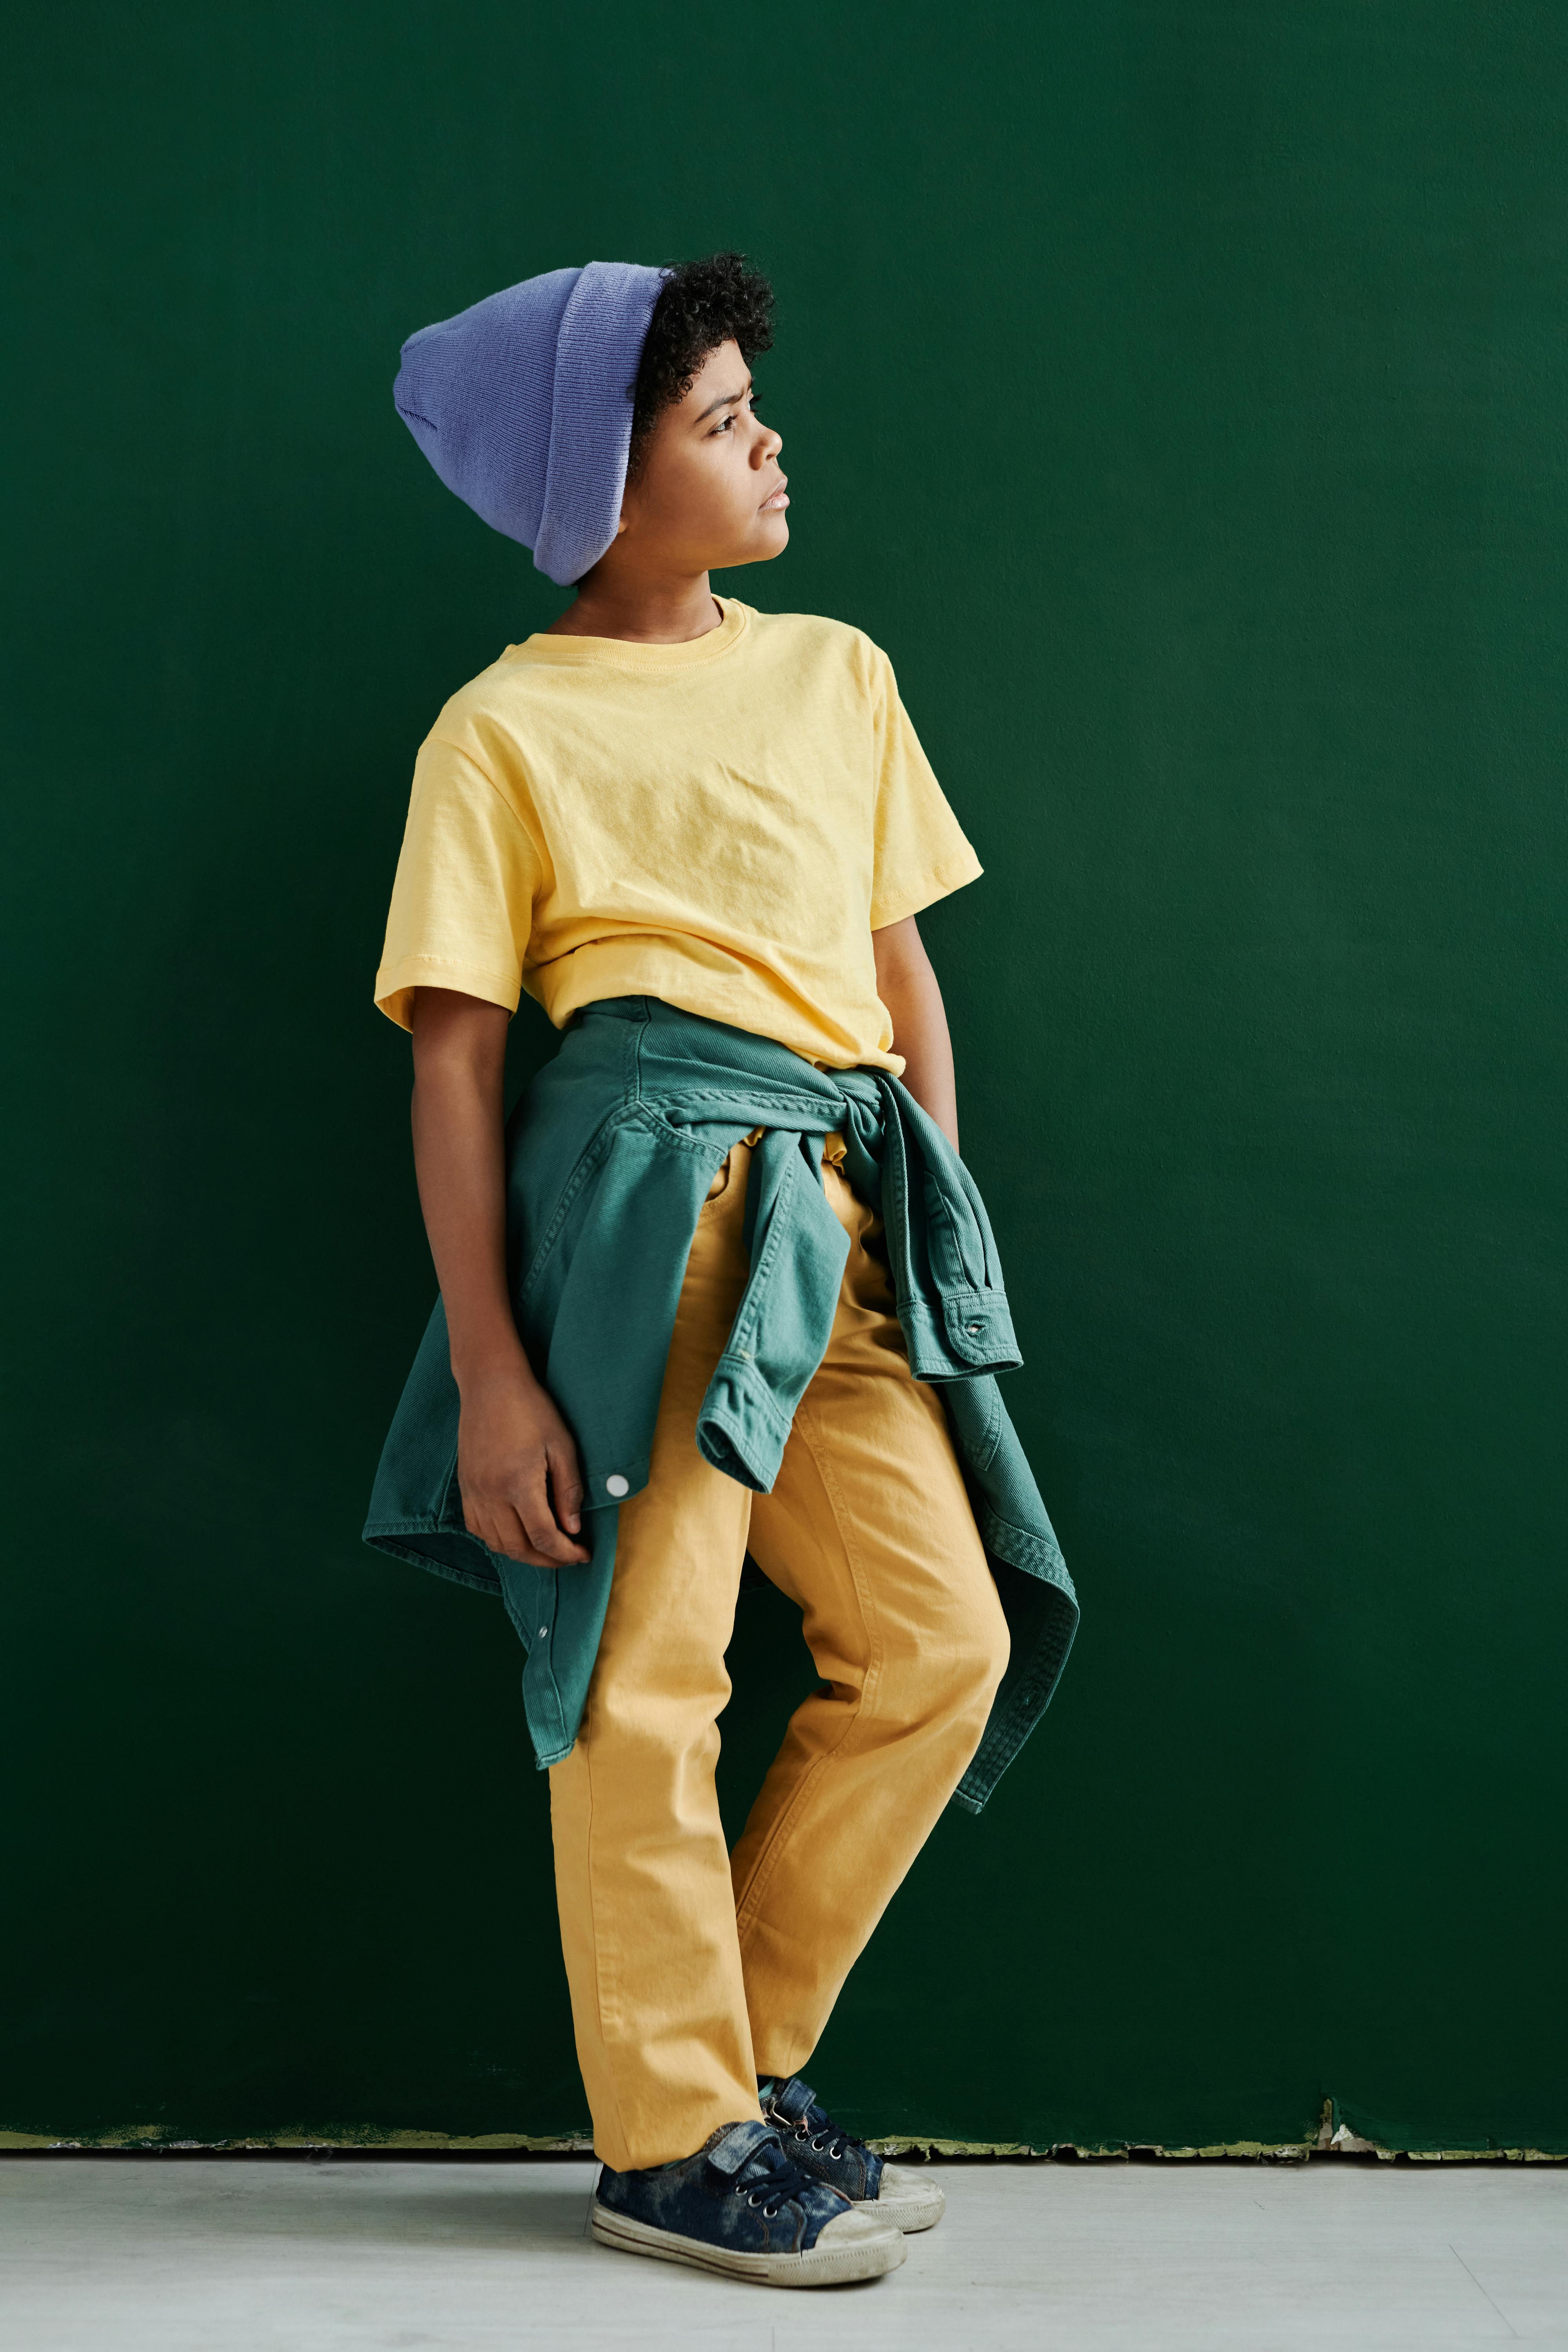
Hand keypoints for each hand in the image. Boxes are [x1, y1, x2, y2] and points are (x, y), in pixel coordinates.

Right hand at [457, 1365, 590, 1566]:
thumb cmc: (531, 1409)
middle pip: (517, 1548)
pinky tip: (515, 1534)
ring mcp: (474, 1492)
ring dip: (522, 1554)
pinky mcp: (464, 1487)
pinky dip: (497, 1540)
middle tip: (567, 1556)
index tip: (583, 1554)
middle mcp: (491, 1494)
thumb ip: (568, 1490)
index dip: (565, 1553)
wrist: (490, 1385)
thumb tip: (573, 1529)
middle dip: (546, 1560)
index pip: (543, 1537)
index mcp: (518, 1484)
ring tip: (545, 1548)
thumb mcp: (562, 1446)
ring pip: (495, 1543)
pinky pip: (477, 1528)